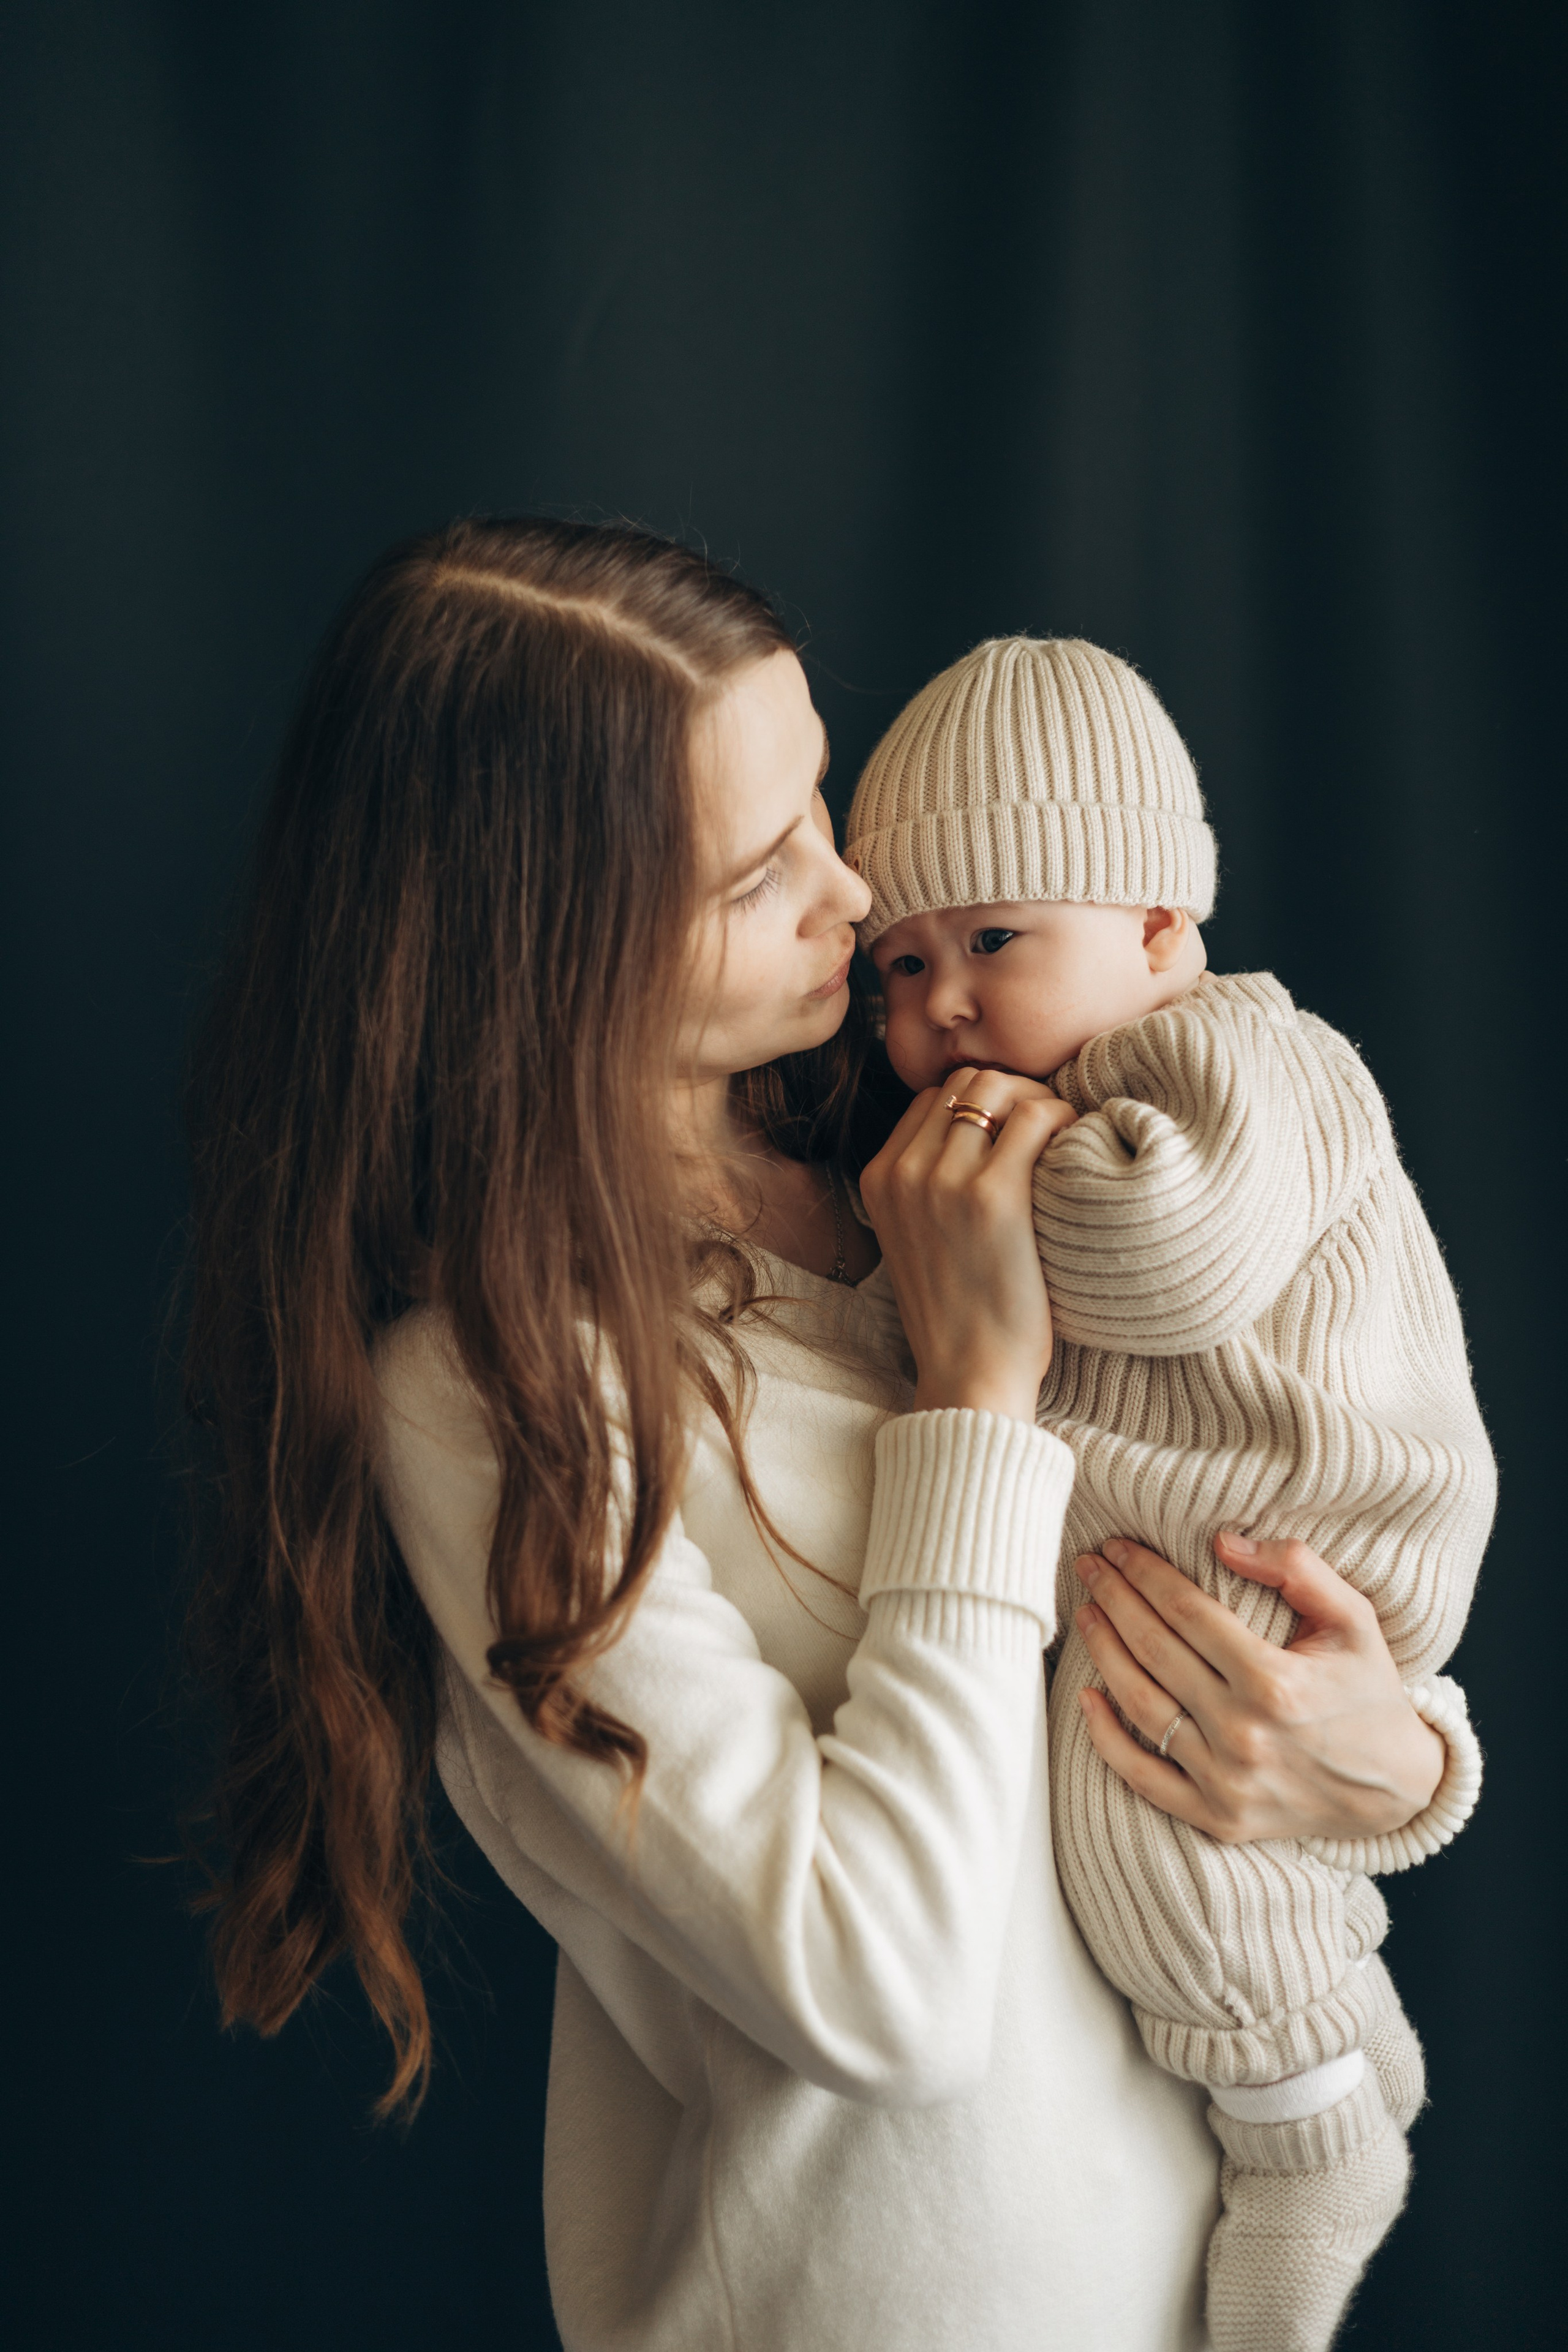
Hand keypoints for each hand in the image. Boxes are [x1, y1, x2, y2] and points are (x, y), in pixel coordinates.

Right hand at [859, 1066, 1074, 1421]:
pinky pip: (1036, 1118)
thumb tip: (981, 1132)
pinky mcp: (992, 1197)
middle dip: (1013, 1091)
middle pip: (967, 1082)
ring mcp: (943, 1181)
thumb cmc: (959, 1312)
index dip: (983, 1102)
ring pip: (1000, 1088)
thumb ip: (926, 1185)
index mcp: (879, 1178)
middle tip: (1048, 1127)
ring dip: (1040, 1101)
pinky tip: (1076, 1150)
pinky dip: (1064, 1121)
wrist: (969, 1374)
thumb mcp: (915, 1238)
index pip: (934, 1096)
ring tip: (1064, 1137)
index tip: (1017, 1129)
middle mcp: (903, 1171)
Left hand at [1071, 1531, 1445, 1844]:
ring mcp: (1226, 1781)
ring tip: (1088, 1614)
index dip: (1144, 1573)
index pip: (1185, 1612)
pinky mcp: (1217, 1817)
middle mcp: (1244, 1733)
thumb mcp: (1354, 1619)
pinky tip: (1087, 1695)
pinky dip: (1105, 1737)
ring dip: (1103, 1652)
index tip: (1116, 1548)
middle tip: (1088, 1567)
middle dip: (1113, 1599)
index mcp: (1274, 1680)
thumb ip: (1297, 1569)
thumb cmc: (1368, 1691)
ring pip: (1140, 1705)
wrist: (1397, 1788)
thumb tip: (1222, 1541)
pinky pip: (1142, 1777)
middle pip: (1154, 1650)